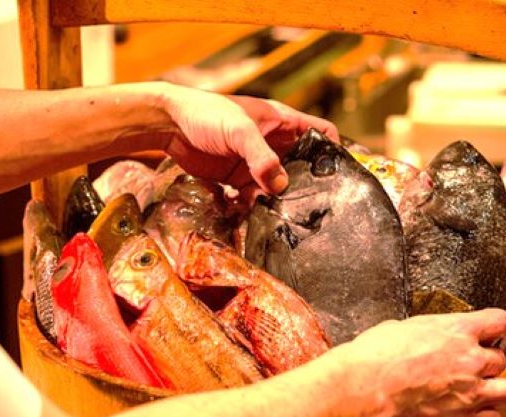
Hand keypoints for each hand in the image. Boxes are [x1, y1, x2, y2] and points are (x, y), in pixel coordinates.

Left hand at [158, 84, 337, 196]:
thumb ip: (261, 157)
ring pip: (277, 186)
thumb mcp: (239, 131)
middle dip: (302, 185)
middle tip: (304, 204)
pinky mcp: (238, 179)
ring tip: (273, 213)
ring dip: (276, 200)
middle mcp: (273, 143)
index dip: (331, 150)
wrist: (169, 125)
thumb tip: (281, 186)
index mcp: (282, 122)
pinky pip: (254, 197)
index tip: (336, 174)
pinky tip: (247, 212)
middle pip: (301, 166)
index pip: (320, 132)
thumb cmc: (206, 114)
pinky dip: (253, 206)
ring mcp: (255, 163)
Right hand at [337, 309, 505, 416]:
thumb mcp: (404, 329)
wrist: (366, 387)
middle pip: (501, 360)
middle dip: (486, 364)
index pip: (499, 321)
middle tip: (469, 369)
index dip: (494, 327)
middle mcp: (471, 359)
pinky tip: (467, 413)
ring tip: (479, 393)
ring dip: (497, 391)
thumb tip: (426, 336)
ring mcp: (471, 392)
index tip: (487, 333)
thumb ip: (429, 333)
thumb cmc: (376, 355)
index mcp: (457, 331)